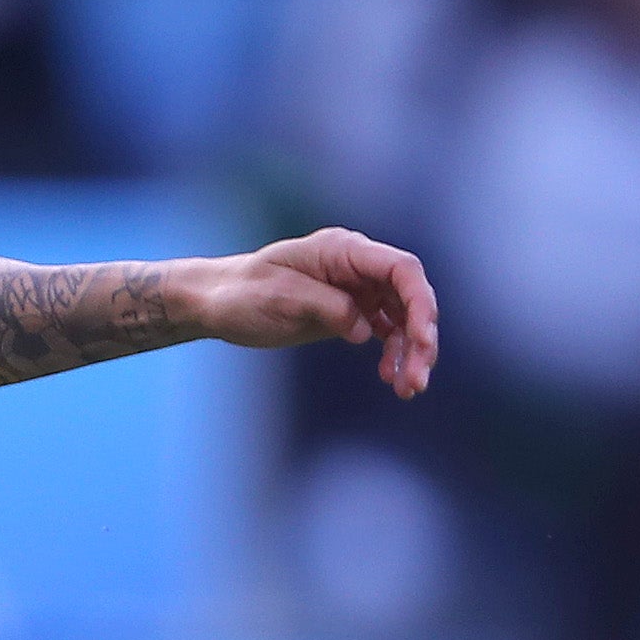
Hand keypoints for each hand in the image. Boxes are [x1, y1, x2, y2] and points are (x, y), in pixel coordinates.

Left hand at [190, 228, 438, 399]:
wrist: (217, 304)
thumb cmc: (241, 294)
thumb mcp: (280, 298)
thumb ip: (326, 307)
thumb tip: (366, 330)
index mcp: (342, 251)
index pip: (400, 268)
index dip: (419, 301)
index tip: (423, 338)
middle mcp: (356, 266)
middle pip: (409, 296)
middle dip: (421, 336)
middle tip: (419, 376)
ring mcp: (356, 288)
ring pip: (402, 317)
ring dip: (411, 352)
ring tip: (408, 388)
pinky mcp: (350, 311)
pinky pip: (385, 331)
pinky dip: (392, 354)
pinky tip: (391, 378)